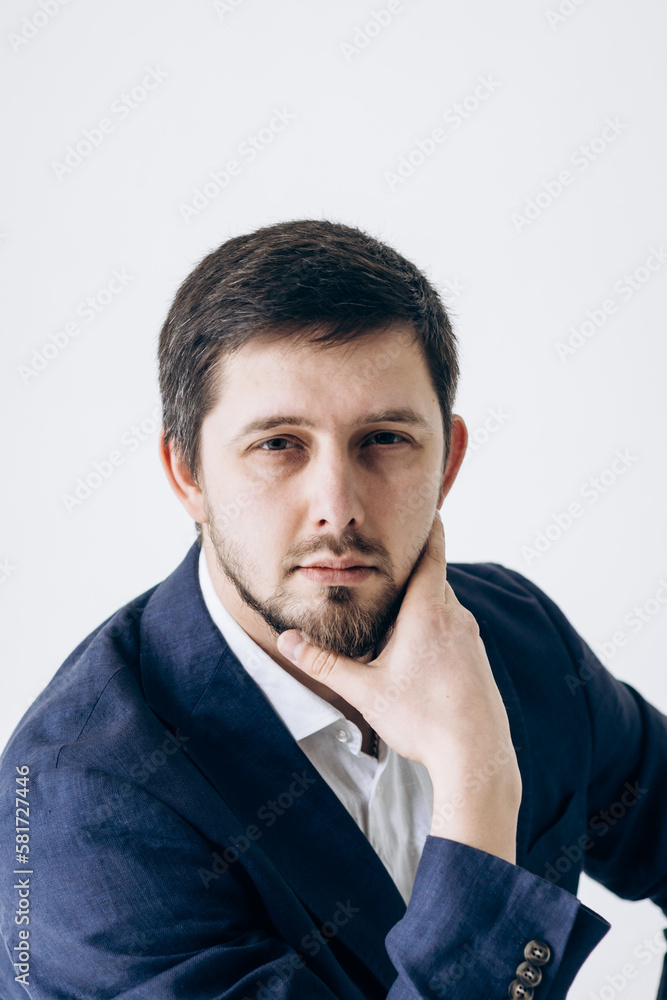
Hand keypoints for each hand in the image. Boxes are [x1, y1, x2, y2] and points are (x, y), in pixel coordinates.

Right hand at [277, 512, 521, 861]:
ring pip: (442, 605)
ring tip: (390, 616)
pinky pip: (453, 628)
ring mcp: (470, 638)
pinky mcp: (477, 659)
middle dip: (406, 572)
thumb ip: (324, 664)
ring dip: (418, 605)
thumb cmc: (422, 720)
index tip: (422, 504)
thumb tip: (286, 641)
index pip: (431, 551)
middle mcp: (455, 616)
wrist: (477, 758)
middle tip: (379, 564)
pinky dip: (434, 627)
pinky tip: (416, 657)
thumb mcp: (365, 690)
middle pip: (431, 578)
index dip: (427, 524)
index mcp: (428, 612)